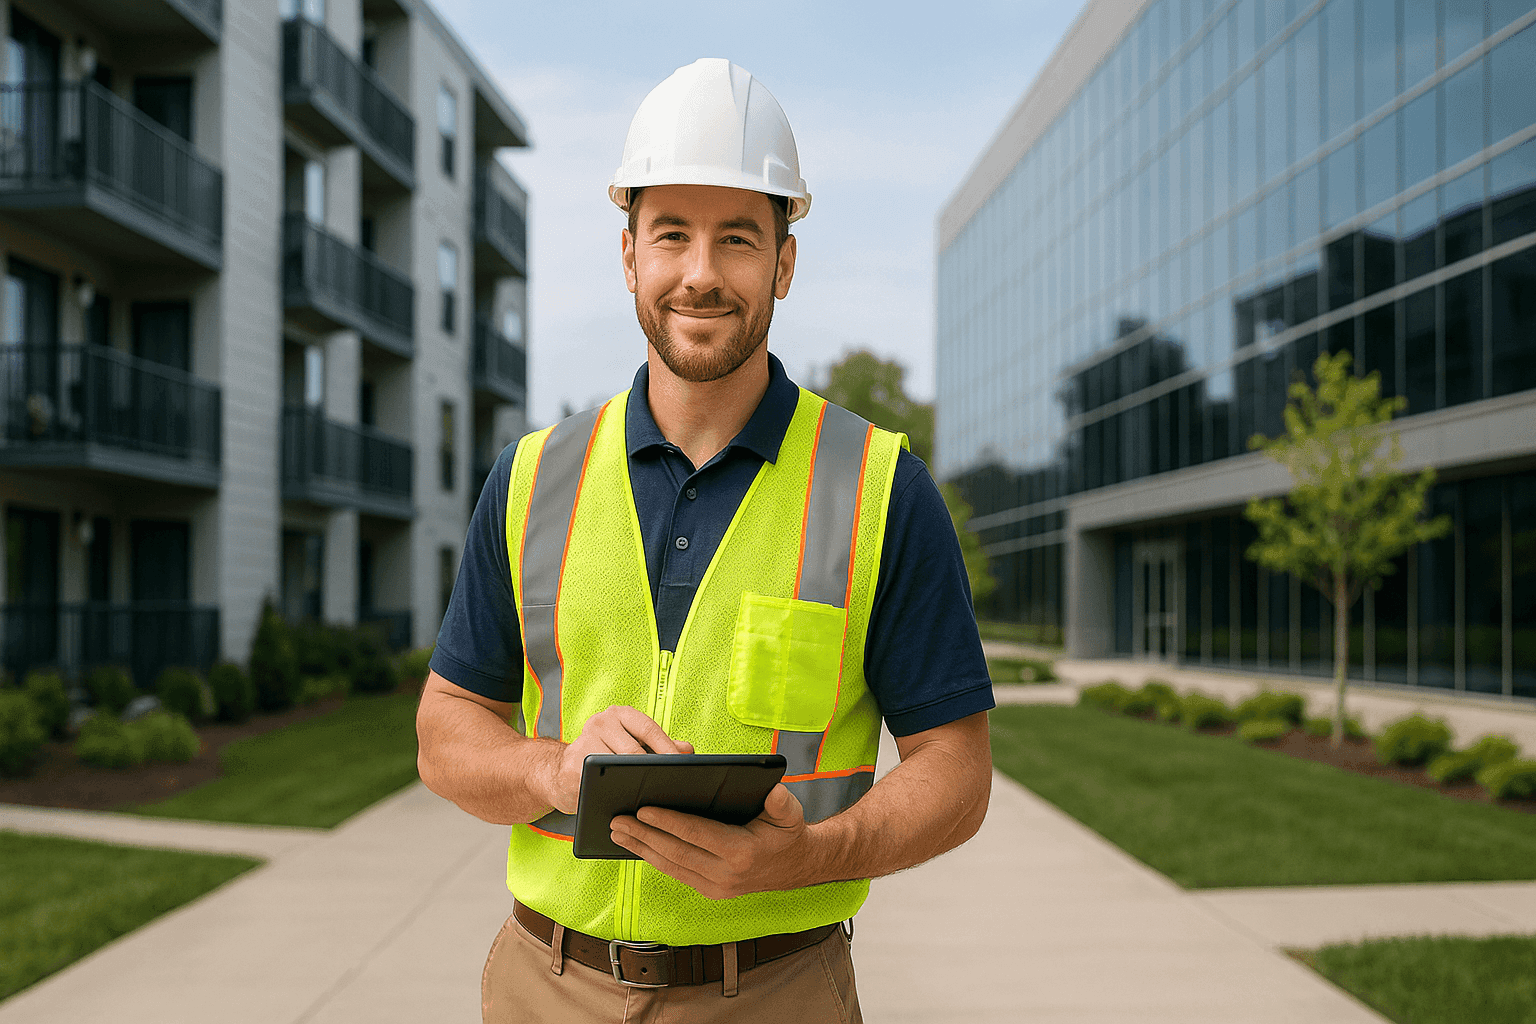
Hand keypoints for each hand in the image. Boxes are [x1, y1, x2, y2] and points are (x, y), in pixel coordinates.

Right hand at [544, 705, 692, 813]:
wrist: (560, 773)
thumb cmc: (605, 756)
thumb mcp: (633, 745)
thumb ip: (660, 746)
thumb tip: (687, 750)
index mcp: (619, 714)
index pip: (648, 728)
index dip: (667, 748)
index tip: (682, 765)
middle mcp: (600, 722)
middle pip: (633, 750)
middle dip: (652, 769)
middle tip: (669, 785)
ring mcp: (583, 741)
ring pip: (616, 766)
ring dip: (633, 782)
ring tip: (650, 795)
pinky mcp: (573, 765)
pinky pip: (598, 782)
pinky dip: (613, 791)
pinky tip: (624, 801)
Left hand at [609, 784, 816, 899]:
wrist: (795, 868)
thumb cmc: (787, 834)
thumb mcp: (790, 813)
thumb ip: (782, 801)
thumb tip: (773, 789)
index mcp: (741, 852)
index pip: (696, 834)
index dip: (667, 822)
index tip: (642, 809)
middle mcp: (726, 874)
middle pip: (675, 852)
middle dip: (643, 835)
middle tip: (617, 820)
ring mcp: (716, 887)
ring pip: (671, 866)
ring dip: (642, 849)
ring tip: (617, 833)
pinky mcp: (710, 891)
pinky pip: (677, 873)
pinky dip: (654, 859)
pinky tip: (638, 846)